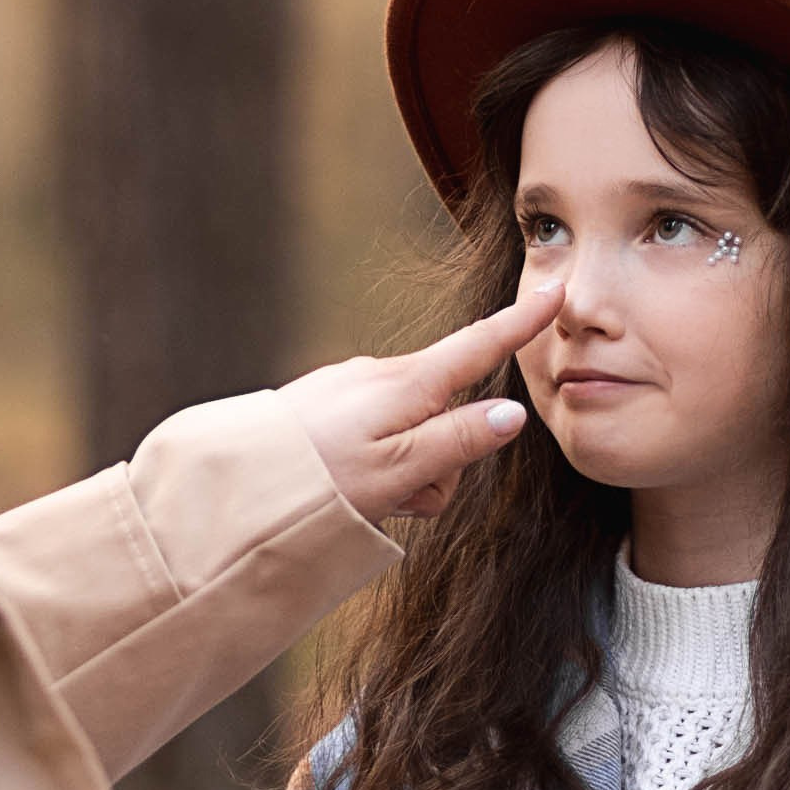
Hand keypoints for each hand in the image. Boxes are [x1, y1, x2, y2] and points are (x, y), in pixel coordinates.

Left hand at [281, 283, 564, 521]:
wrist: (236, 483)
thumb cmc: (317, 482)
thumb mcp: (399, 471)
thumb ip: (458, 442)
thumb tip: (512, 415)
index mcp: (406, 385)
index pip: (479, 348)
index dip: (520, 324)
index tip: (554, 292)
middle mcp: (380, 374)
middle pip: (449, 412)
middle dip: (442, 460)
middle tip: (404, 497)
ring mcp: (353, 387)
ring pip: (415, 430)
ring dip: (407, 471)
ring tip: (369, 497)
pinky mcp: (330, 403)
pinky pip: (379, 432)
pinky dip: (378, 463)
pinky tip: (345, 483)